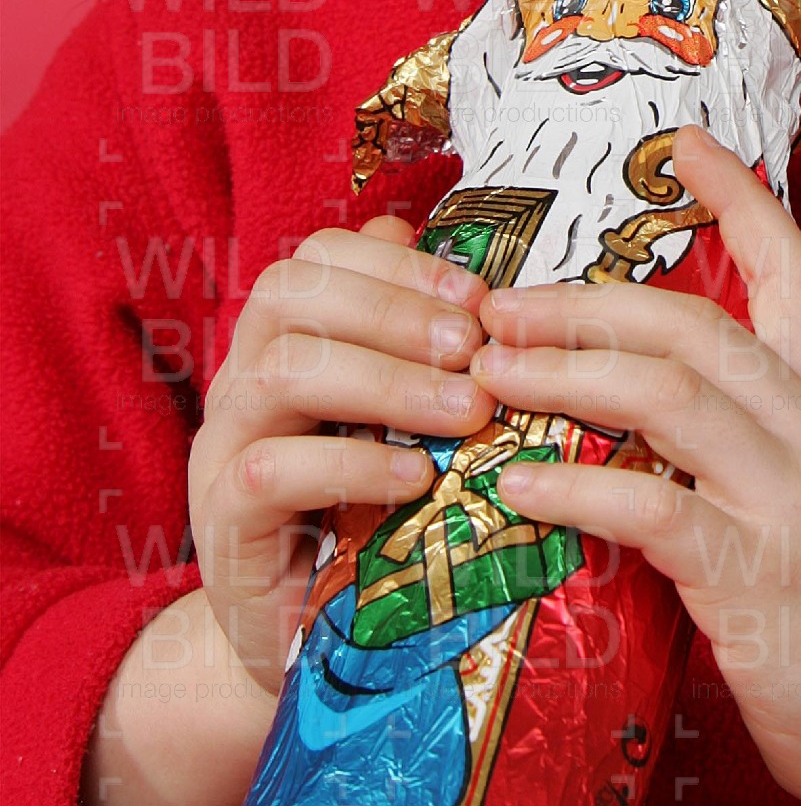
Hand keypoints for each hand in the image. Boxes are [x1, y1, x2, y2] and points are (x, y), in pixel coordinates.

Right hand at [186, 214, 493, 690]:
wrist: (310, 647)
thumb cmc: (367, 519)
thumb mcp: (400, 426)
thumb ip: (420, 354)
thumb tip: (472, 284)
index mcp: (283, 339)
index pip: (319, 257)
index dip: (398, 266)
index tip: (477, 298)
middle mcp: (241, 379)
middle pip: (291, 294)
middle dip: (394, 310)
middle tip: (475, 349)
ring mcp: (221, 447)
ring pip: (282, 370)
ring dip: (386, 380)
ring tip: (465, 411)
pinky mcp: (222, 521)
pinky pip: (272, 469)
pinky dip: (353, 464)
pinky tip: (417, 479)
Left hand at [472, 125, 800, 805]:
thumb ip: (735, 448)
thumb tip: (623, 407)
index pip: (792, 273)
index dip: (740, 199)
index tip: (684, 143)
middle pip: (695, 325)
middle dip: (586, 304)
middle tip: (500, 304)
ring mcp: (793, 500)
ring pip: (668, 396)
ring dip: (564, 376)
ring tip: (489, 374)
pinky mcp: (760, 576)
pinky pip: (652, 510)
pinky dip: (572, 491)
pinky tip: (513, 489)